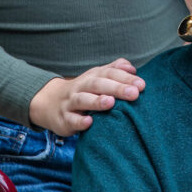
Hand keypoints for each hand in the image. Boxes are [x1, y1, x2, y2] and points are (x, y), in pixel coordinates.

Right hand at [29, 59, 144, 134]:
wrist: (50, 102)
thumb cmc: (83, 90)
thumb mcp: (97, 77)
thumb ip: (115, 70)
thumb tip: (132, 68)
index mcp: (93, 76)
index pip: (110, 73)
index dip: (125, 78)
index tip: (142, 85)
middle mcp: (81, 87)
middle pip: (98, 84)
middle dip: (117, 88)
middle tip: (134, 93)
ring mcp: (71, 102)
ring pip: (83, 100)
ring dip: (96, 101)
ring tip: (110, 102)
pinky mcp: (63, 119)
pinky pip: (71, 120)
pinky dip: (79, 121)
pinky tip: (89, 123)